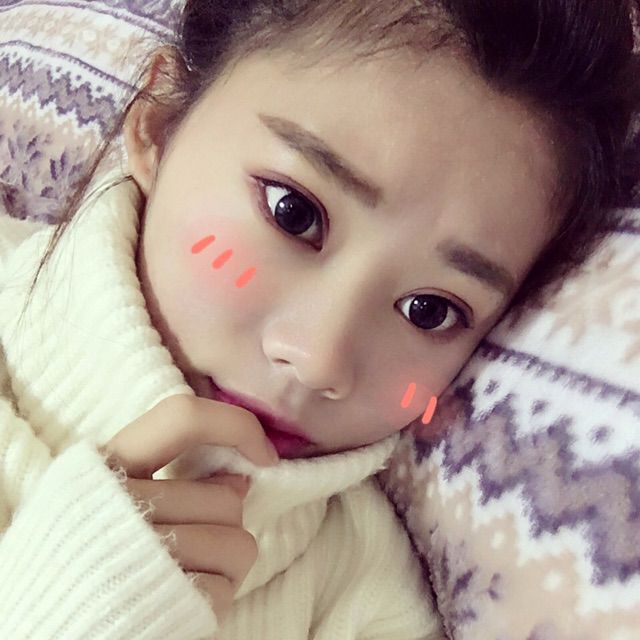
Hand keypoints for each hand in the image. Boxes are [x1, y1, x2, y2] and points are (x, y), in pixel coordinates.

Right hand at [99, 394, 279, 622]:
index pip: (182, 418)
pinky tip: (183, 595)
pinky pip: (227, 586)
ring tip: (186, 570)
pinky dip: (216, 594)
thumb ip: (169, 478)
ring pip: (237, 541)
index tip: (262, 454)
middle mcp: (116, 506)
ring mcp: (139, 556)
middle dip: (223, 522)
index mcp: (100, 469)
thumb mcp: (111, 501)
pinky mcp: (161, 603)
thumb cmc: (88, 555)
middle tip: (189, 540)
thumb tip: (240, 477)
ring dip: (225, 561)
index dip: (236, 426)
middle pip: (225, 497)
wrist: (43, 631)